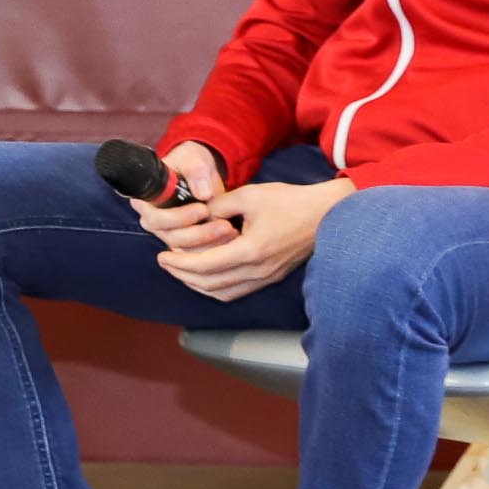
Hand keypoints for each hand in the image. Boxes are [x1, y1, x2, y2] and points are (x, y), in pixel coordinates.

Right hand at [124, 141, 232, 240]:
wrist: (202, 173)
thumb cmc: (191, 162)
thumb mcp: (192, 158)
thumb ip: (196, 170)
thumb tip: (204, 194)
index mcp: (146, 200)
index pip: (156, 217)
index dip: (179, 218)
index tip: (203, 209)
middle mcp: (152, 220)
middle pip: (171, 236)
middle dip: (199, 233)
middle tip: (223, 224)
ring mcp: (167, 233)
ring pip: (185, 248)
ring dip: (209, 243)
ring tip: (230, 230)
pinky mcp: (184, 243)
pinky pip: (195, 253)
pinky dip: (214, 247)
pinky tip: (231, 236)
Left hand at [155, 177, 354, 304]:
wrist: (327, 214)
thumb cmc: (291, 202)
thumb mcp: (250, 195)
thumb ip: (219, 206)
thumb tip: (196, 214)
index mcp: (250, 251)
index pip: (204, 266)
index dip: (179, 263)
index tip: (162, 256)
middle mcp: (257, 271)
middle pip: (209, 284)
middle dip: (183, 275)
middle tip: (166, 263)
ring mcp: (265, 278)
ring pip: (222, 293)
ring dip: (198, 285)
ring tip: (182, 270)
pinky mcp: (271, 277)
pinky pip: (237, 291)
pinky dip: (216, 287)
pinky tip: (207, 275)